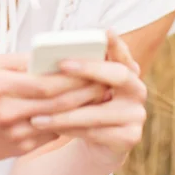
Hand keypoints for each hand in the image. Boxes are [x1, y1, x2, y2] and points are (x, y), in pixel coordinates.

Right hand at [0, 52, 107, 164]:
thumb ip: (19, 59)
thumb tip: (52, 56)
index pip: (44, 80)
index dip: (72, 76)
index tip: (92, 67)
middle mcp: (6, 109)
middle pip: (56, 101)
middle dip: (85, 91)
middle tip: (106, 81)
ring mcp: (14, 132)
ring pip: (59, 119)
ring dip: (84, 108)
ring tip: (101, 95)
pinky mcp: (21, 147)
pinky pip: (53, 133)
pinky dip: (71, 122)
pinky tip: (86, 112)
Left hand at [30, 31, 146, 167]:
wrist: (97, 143)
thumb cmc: (84, 105)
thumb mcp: (81, 85)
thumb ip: (77, 69)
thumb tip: (50, 56)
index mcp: (127, 69)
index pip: (123, 51)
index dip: (116, 42)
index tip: (104, 31)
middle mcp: (137, 89)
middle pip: (119, 74)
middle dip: (89, 68)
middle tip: (62, 63)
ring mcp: (136, 114)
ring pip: (98, 111)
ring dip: (65, 112)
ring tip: (37, 112)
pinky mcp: (130, 137)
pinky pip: (95, 132)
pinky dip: (68, 129)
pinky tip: (47, 126)